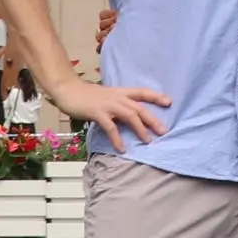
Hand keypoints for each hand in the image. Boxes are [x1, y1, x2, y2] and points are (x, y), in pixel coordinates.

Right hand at [42, 74, 169, 152]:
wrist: (68, 90)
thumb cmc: (86, 95)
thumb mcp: (106, 96)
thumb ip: (117, 104)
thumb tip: (128, 116)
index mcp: (120, 92)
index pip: (142, 92)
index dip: (156, 96)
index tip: (169, 102)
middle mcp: (117, 97)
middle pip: (140, 107)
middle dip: (153, 119)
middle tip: (164, 131)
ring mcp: (108, 104)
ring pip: (130, 115)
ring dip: (140, 129)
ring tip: (148, 141)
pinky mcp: (98, 113)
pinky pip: (111, 127)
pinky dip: (117, 138)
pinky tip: (122, 148)